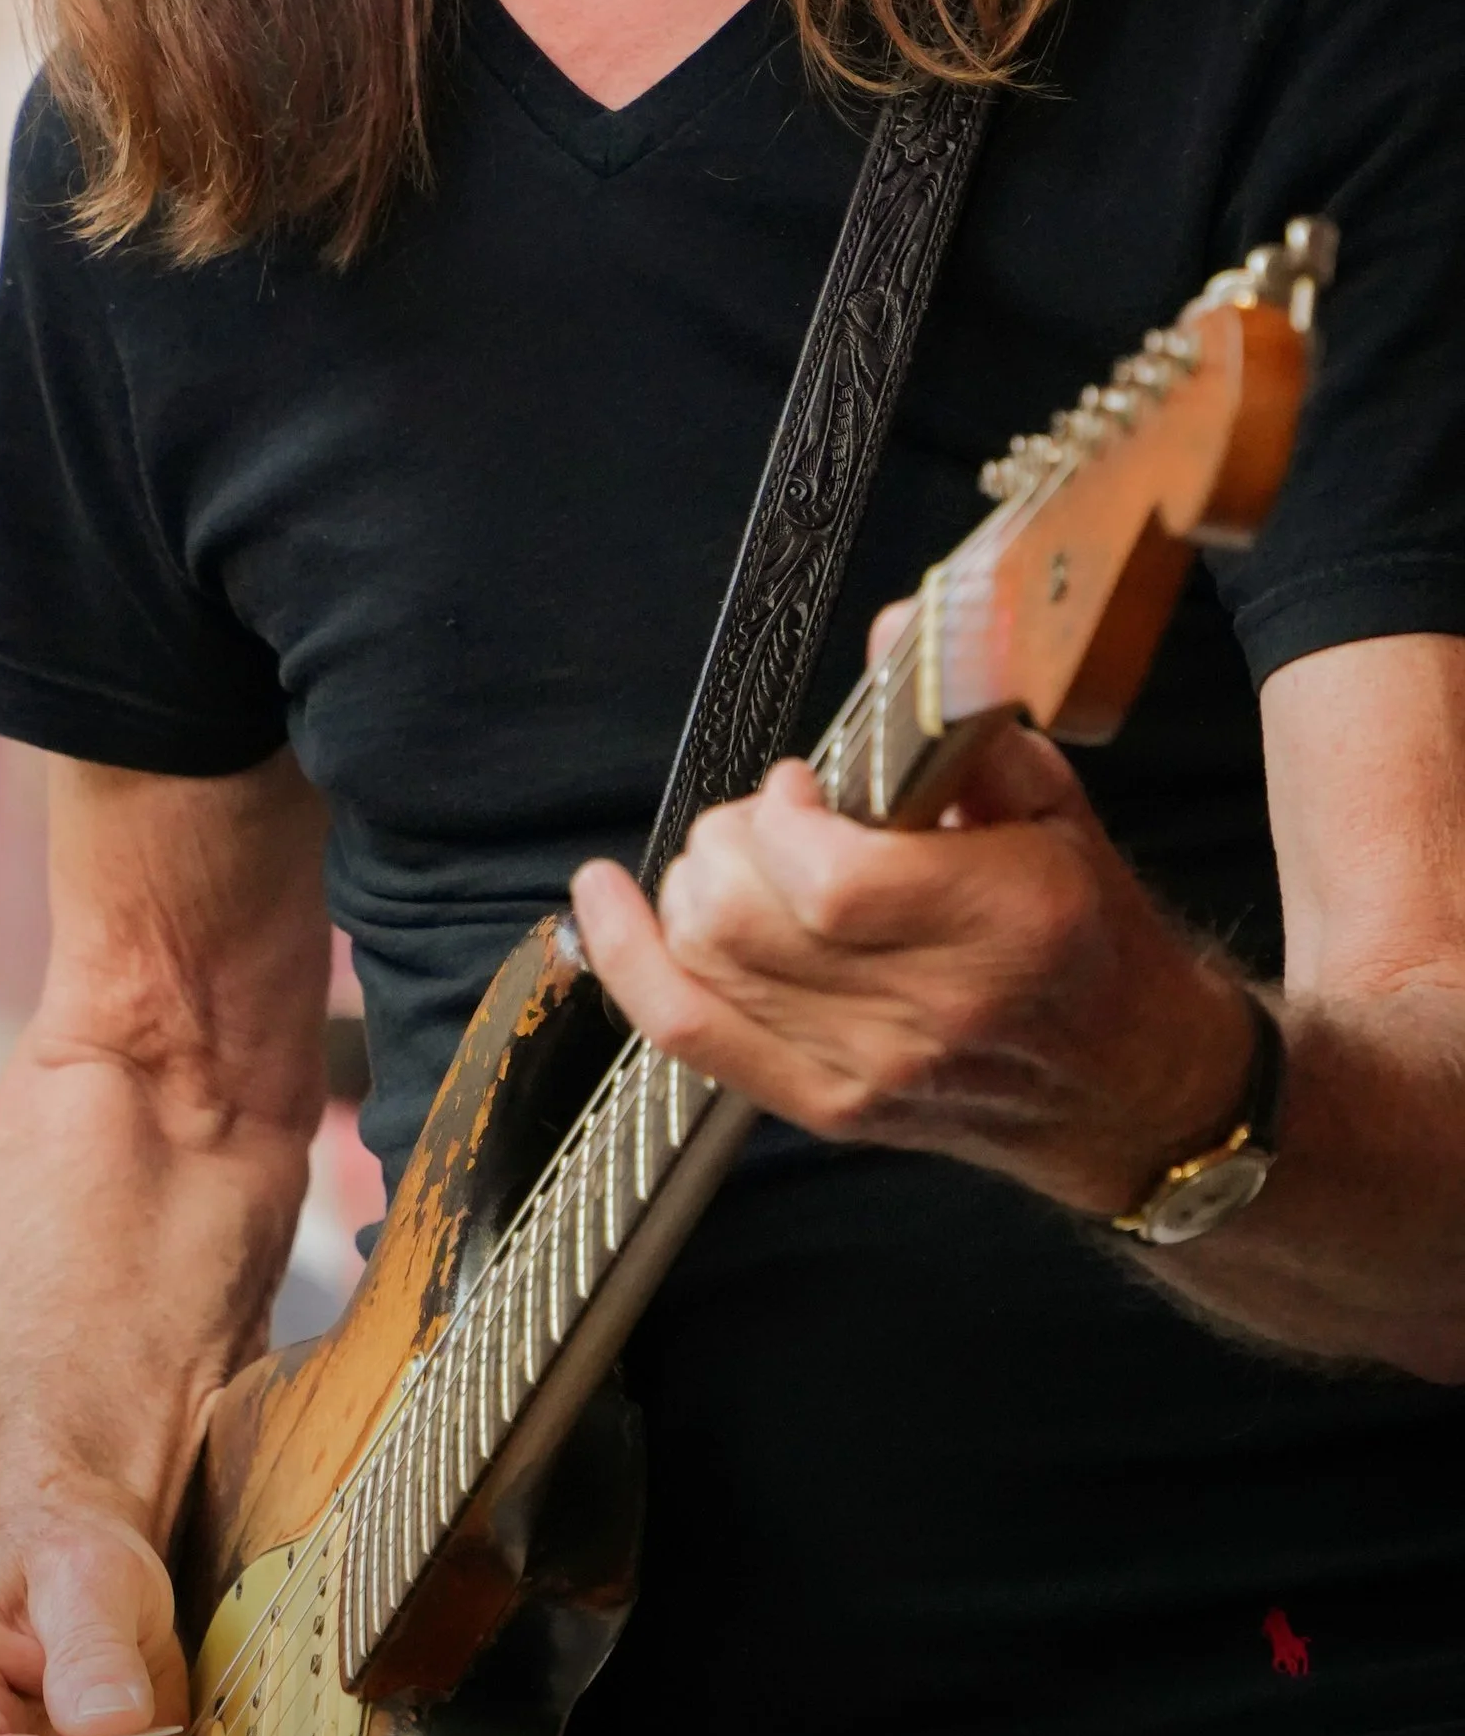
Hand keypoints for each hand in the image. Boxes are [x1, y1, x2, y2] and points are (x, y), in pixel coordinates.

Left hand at [567, 707, 1253, 1215]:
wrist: (1132, 1091)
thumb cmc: (1093, 942)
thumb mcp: (1056, 812)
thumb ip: (963, 724)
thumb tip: (898, 628)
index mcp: (1005, 922)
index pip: (832, 884)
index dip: (784, 820)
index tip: (802, 785)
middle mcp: (933, 1007)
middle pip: (746, 924)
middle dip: (727, 842)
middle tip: (766, 818)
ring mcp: (871, 1069)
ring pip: (706, 968)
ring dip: (690, 889)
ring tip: (734, 860)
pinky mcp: (827, 1106)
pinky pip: (688, 1032)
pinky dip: (626, 959)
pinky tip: (603, 900)